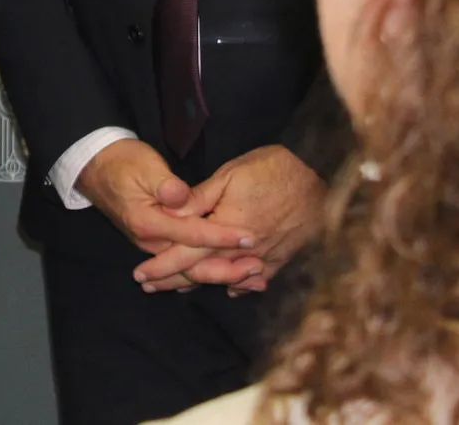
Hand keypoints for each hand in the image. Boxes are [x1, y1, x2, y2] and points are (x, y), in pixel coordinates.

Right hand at [76, 138, 255, 288]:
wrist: (96, 168)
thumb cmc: (124, 163)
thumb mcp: (145, 166)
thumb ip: (164, 185)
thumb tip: (181, 197)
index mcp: (147, 222)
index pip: (192, 234)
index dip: (222, 235)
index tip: (249, 236)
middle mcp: (149, 241)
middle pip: (192, 264)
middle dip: (227, 269)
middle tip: (259, 268)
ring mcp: (152, 246)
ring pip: (190, 269)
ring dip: (222, 274)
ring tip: (255, 278)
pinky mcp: (157, 244)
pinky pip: (185, 264)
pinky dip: (210, 272)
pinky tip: (233, 278)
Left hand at [133, 145, 322, 295]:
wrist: (318, 176)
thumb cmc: (269, 169)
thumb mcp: (227, 177)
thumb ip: (197, 200)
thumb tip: (167, 215)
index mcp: (225, 230)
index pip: (184, 256)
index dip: (161, 267)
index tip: (140, 276)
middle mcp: (243, 251)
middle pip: (202, 272)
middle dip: (174, 281)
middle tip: (150, 287)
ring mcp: (265, 257)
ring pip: (227, 279)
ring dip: (202, 284)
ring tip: (179, 289)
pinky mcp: (283, 257)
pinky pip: (258, 279)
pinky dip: (241, 284)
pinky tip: (231, 288)